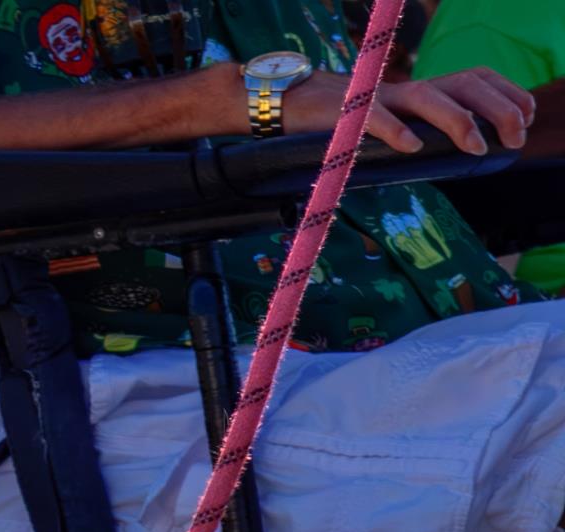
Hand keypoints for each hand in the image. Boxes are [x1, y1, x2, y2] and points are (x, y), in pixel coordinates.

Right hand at [285, 64, 534, 157]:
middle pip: (466, 83)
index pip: (477, 79)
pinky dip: (396, 132)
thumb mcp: (392, 126)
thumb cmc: (346, 126)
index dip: (508, 94)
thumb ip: (419, 135)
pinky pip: (376, 119)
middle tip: (515, 137)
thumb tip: (448, 161)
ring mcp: (382, 99)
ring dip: (459, 120)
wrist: (296, 106)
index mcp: (423, 91)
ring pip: (430, 98)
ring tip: (477, 147)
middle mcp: (410, 89)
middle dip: (499, 107)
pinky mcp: (350, 113)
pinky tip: (413, 148)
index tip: (526, 119)